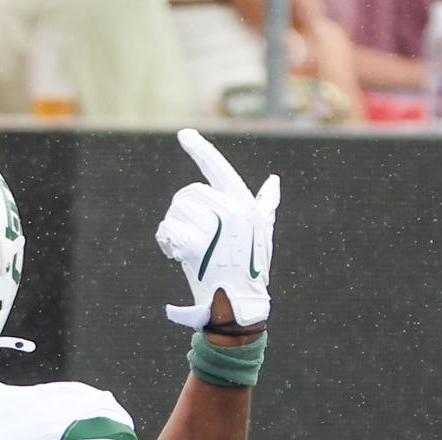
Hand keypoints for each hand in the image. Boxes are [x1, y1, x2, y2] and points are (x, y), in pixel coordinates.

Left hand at [156, 129, 278, 334]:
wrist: (239, 305)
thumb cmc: (249, 269)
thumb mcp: (263, 232)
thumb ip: (266, 205)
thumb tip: (274, 181)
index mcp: (243, 203)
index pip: (217, 168)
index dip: (199, 149)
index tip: (183, 134)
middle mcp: (231, 209)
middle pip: (186, 195)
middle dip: (182, 214)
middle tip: (192, 239)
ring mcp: (215, 227)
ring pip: (175, 212)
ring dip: (174, 230)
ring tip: (190, 250)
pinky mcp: (197, 245)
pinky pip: (168, 231)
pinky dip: (167, 243)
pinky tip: (178, 257)